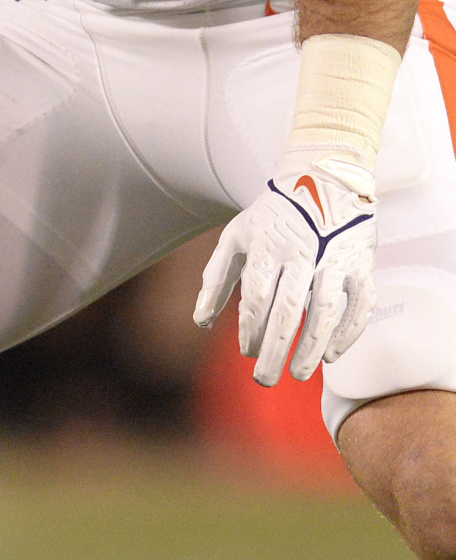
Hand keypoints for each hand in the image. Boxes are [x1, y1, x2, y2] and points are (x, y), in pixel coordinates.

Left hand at [193, 156, 377, 384]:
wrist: (322, 179)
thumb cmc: (272, 215)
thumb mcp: (236, 236)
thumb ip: (217, 276)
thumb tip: (200, 320)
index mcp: (267, 245)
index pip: (256, 296)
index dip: (249, 328)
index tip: (244, 352)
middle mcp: (301, 253)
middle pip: (287, 311)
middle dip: (274, 349)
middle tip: (263, 380)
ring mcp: (334, 259)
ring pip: (325, 312)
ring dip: (311, 348)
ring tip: (299, 375)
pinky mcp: (361, 264)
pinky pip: (360, 304)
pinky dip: (348, 332)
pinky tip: (331, 354)